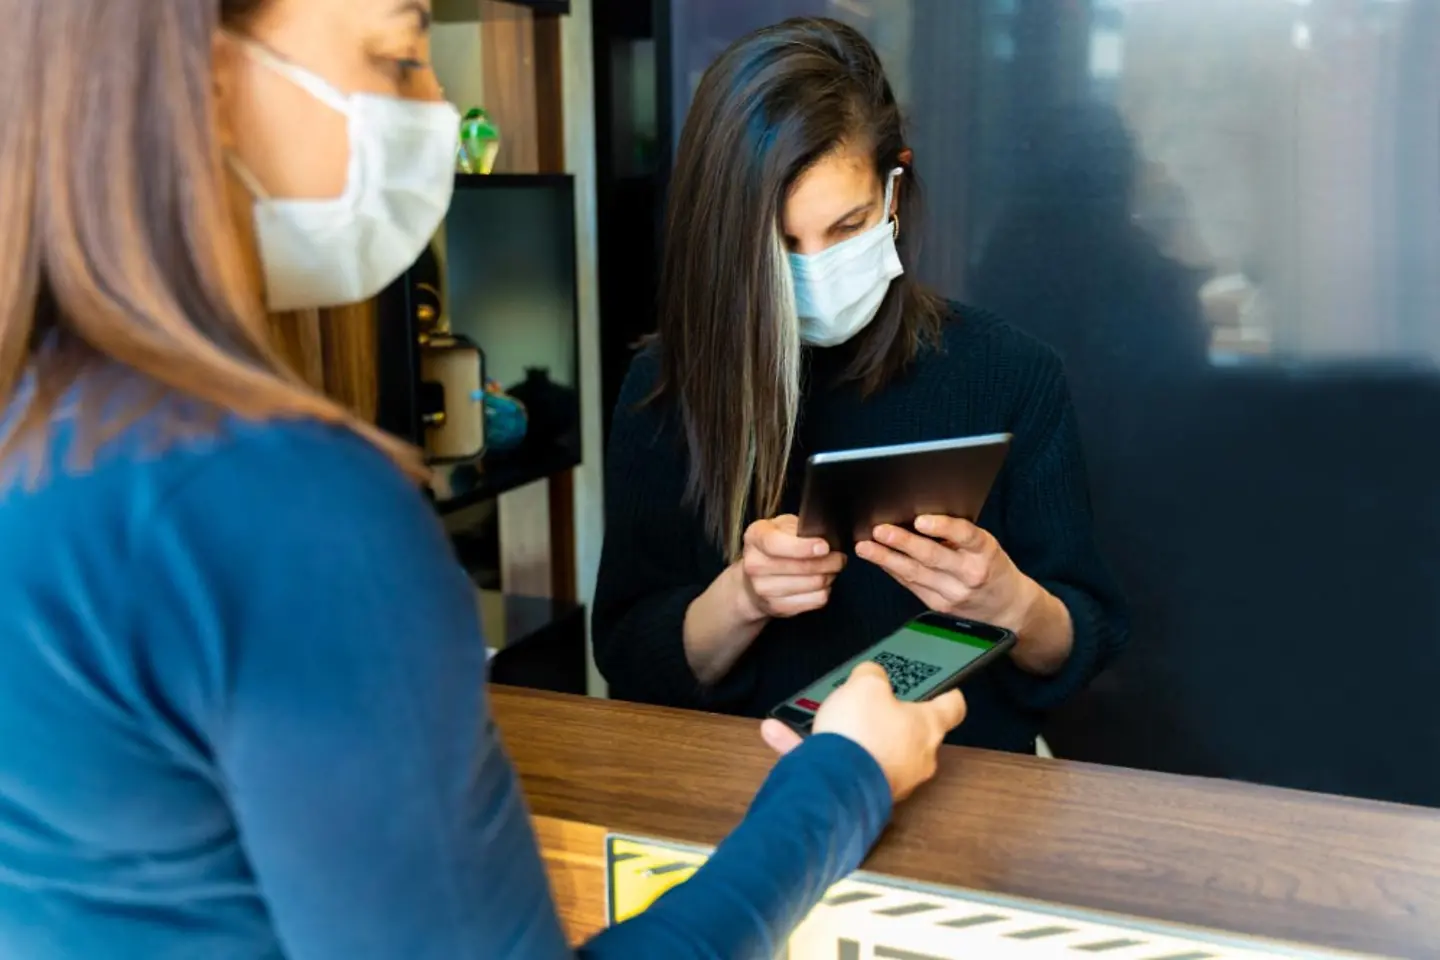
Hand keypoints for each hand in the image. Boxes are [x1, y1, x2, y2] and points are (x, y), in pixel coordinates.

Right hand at [734, 515, 844, 621]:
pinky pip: (816, 600)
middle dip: (830, 561)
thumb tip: (824, 537)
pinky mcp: (778, 607)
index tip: (825, 547)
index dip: (804, 547)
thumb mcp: (782, 526)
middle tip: (839, 557)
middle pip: (802, 567)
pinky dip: (825, 590)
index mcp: (755, 537)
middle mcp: (754, 564)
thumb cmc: (775, 546)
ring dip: (829, 575)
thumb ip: (800, 527)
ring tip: (830, 568)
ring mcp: (763, 589)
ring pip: (814, 584)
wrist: (753, 579)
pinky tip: (821, 583)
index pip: (776, 544)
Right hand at [761, 662, 966, 801]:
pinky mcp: (860, 792)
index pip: (952, 708)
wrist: (835, 785)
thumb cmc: (862, 735)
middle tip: (869, 697)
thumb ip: (871, 675)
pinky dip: (810, 749)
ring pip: (867, 747)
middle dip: (887, 714)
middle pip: (907, 730)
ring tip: (816, 713)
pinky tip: (778, 732)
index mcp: (927, 727)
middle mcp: (914, 758)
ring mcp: (888, 778)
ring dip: (843, 731)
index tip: (946, 686)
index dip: (948, 693)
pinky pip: (835, 764)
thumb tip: (870, 676)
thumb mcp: (866, 685)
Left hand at [855, 515, 1040, 631]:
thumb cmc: (993, 568)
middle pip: (933, 557)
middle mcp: (970, 574)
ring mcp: (953, 593)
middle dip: (902, 542)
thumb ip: (958, 535)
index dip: (942, 527)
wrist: (1008, 609)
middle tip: (880, 530)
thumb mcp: (986, 546)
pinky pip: (911, 585)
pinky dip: (893, 571)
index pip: (965, 536)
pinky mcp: (939, 606)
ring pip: (915, 574)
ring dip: (887, 559)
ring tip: (866, 547)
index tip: (920, 520)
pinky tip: (879, 560)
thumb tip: (918, 516)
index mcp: (985, 551)